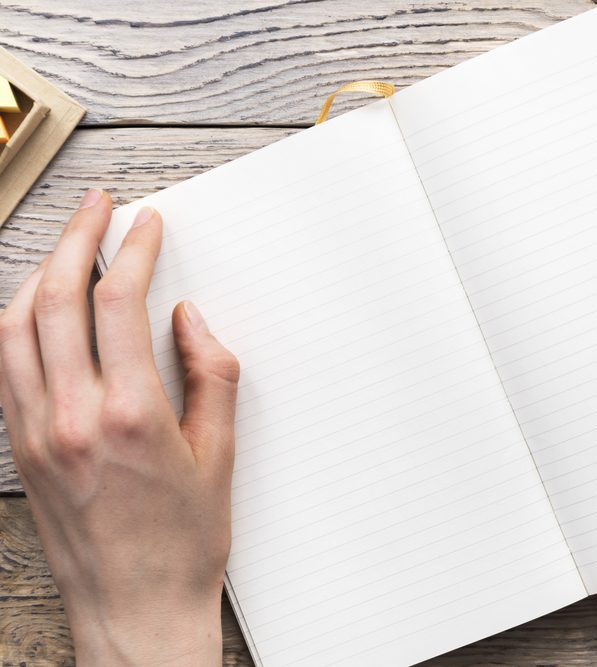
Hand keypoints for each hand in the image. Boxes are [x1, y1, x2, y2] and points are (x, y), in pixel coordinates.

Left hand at [0, 189, 239, 663]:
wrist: (134, 610)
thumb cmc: (182, 544)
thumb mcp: (221, 456)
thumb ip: (210, 376)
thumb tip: (187, 319)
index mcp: (128, 415)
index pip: (117, 303)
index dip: (132, 249)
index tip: (146, 223)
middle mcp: (69, 417)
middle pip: (53, 298)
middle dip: (76, 238)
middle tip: (98, 207)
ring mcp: (34, 433)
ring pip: (14, 326)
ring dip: (37, 272)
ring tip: (64, 244)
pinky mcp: (19, 450)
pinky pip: (2, 366)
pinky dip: (14, 322)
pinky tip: (31, 307)